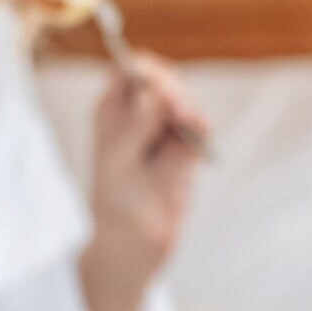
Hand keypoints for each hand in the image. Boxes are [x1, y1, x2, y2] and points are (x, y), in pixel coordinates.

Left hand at [79, 54, 204, 310]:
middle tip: (174, 109)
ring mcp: (164, 129)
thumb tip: (152, 94)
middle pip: (161, 79)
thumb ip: (133, 126)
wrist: (134, 239)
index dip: (144, 71)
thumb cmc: (115, 201)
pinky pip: (199, 124)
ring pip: (183, 98)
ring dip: (187, 105)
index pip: (129, 72)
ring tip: (185, 123)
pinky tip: (195, 133)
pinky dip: (199, 124)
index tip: (153, 87)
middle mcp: (138, 115)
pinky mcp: (186, 147)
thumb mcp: (116, 161)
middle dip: (170, 87)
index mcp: (112, 111)